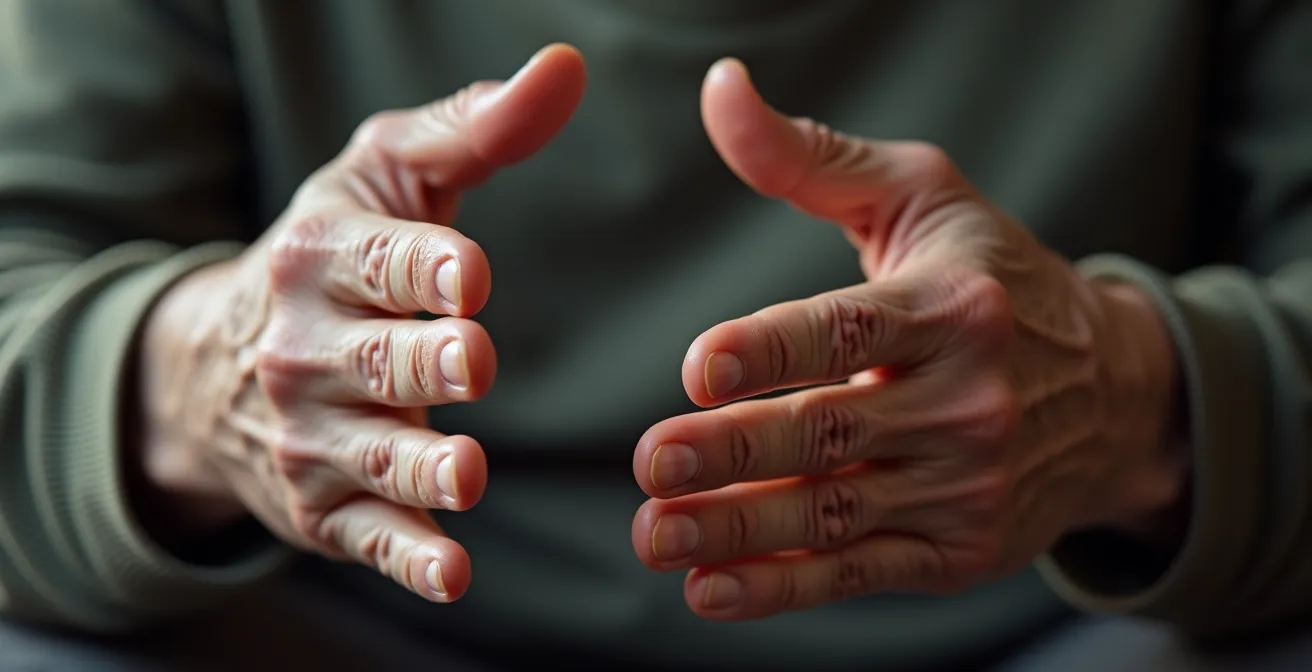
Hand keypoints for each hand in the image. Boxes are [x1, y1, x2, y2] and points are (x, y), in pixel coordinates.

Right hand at [136, 45, 585, 601]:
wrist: (218, 366)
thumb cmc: (334, 257)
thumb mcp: (385, 178)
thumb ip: (475, 127)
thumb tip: (566, 67)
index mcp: (322, 258)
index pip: (378, 265)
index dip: (422, 270)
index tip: (467, 276)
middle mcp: (307, 350)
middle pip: (379, 361)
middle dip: (424, 363)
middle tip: (471, 359)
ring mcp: (311, 437)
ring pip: (374, 457)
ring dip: (421, 469)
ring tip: (467, 473)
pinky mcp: (323, 509)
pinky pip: (369, 538)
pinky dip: (408, 559)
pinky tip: (454, 573)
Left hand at [631, 59, 1185, 619]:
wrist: (1116, 393)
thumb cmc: (992, 280)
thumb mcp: (921, 199)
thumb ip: (811, 156)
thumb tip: (718, 92)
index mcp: (951, 308)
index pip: (851, 331)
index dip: (776, 350)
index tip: (702, 367)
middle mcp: (969, 401)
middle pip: (835, 431)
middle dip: (738, 451)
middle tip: (654, 460)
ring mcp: (968, 484)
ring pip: (837, 512)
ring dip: (739, 529)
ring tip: (656, 535)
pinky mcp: (962, 549)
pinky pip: (863, 572)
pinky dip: (786, 586)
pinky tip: (713, 588)